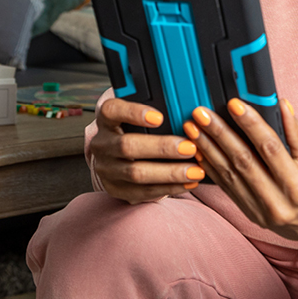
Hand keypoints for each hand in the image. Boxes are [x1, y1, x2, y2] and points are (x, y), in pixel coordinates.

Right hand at [89, 98, 204, 204]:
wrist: (116, 156)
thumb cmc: (135, 129)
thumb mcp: (139, 115)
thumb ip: (157, 110)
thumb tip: (186, 106)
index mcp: (106, 119)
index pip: (112, 111)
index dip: (134, 113)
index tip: (159, 117)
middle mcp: (102, 144)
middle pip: (128, 146)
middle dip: (162, 147)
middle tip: (190, 147)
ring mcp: (106, 169)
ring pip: (136, 173)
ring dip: (170, 173)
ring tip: (195, 170)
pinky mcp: (116, 189)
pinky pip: (143, 191)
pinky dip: (169, 187)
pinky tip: (188, 182)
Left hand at [185, 99, 297, 242]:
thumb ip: (296, 132)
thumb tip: (282, 103)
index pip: (269, 148)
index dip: (251, 124)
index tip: (234, 104)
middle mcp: (278, 202)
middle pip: (243, 161)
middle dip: (219, 134)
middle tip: (201, 114)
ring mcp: (261, 211)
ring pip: (229, 174)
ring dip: (208, 149)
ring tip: (192, 129)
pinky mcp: (249, 214)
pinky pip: (226, 188)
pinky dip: (211, 168)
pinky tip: (199, 151)